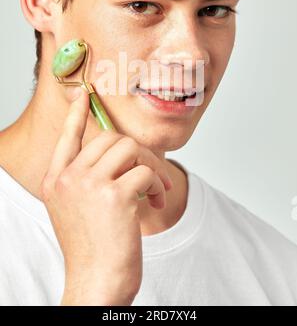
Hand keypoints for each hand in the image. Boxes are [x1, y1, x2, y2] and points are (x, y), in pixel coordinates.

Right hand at [40, 87, 172, 305]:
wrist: (96, 284)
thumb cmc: (93, 248)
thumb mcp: (77, 208)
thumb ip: (87, 179)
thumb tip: (118, 152)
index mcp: (56, 180)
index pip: (67, 137)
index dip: (77, 115)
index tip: (85, 96)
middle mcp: (68, 178)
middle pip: (111, 138)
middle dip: (140, 153)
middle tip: (153, 175)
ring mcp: (89, 185)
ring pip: (131, 148)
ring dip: (152, 167)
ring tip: (157, 189)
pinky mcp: (115, 196)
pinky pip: (146, 172)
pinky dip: (159, 185)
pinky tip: (157, 203)